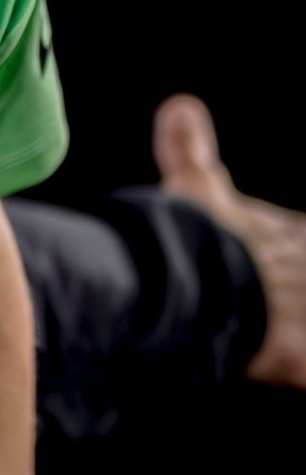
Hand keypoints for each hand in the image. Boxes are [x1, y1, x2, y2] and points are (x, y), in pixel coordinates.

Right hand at [153, 94, 305, 385]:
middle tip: (281, 293)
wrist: (196, 280)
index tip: (289, 250)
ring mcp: (300, 316)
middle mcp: (300, 274)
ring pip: (305, 317)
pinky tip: (294, 370)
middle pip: (304, 279)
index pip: (300, 238)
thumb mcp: (193, 185)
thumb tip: (180, 105)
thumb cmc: (197, 234)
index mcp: (286, 237)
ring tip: (288, 327)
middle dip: (295, 286)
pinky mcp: (297, 358)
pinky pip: (305, 366)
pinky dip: (299, 366)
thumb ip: (188, 150)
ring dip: (297, 319)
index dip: (293, 243)